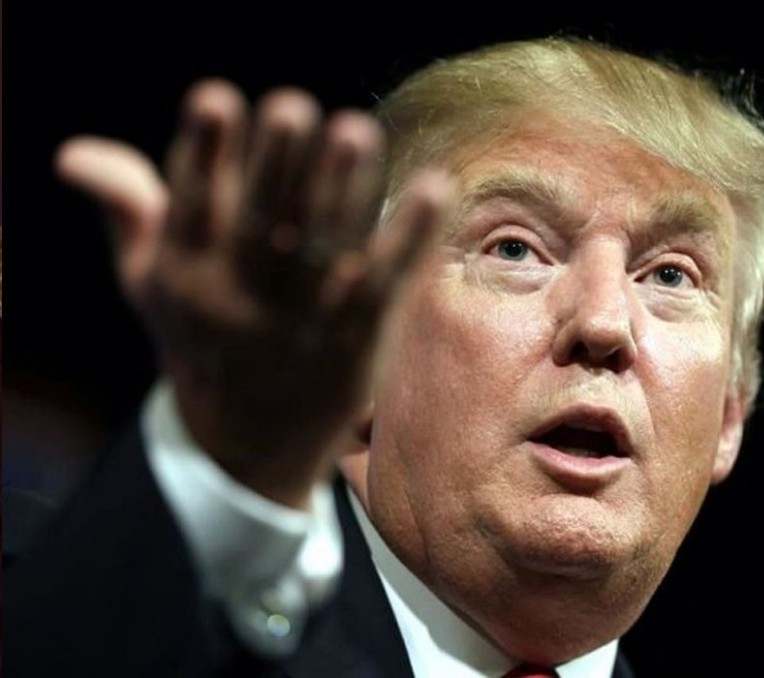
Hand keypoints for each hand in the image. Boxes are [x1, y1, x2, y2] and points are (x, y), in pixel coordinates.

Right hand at [57, 80, 451, 507]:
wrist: (247, 443)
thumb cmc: (202, 337)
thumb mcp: (151, 282)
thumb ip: (128, 211)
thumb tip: (74, 153)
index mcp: (189, 275)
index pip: (192, 208)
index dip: (203, 155)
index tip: (216, 98)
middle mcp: (243, 299)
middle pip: (262, 226)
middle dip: (277, 166)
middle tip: (294, 107)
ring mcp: (304, 324)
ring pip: (323, 251)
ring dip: (343, 191)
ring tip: (357, 129)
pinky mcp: (358, 341)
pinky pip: (385, 285)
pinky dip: (409, 238)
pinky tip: (434, 188)